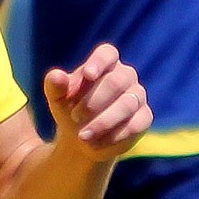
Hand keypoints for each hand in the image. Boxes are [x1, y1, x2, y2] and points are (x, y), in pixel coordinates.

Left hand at [44, 42, 151, 161]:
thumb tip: (56, 76)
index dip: (99, 62)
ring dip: (103, 122)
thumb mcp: (57, 98)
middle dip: (93, 101)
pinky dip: (113, 136)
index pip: (107, 54)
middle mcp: (126, 76)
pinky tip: (96, 143)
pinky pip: (135, 125)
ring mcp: (137, 96)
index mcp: (105, 63)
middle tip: (75, 116)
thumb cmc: (70, 109)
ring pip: (127, 104)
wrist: (82, 137)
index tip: (87, 75)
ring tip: (82, 136)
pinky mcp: (144, 118)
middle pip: (116, 82)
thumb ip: (55, 85)